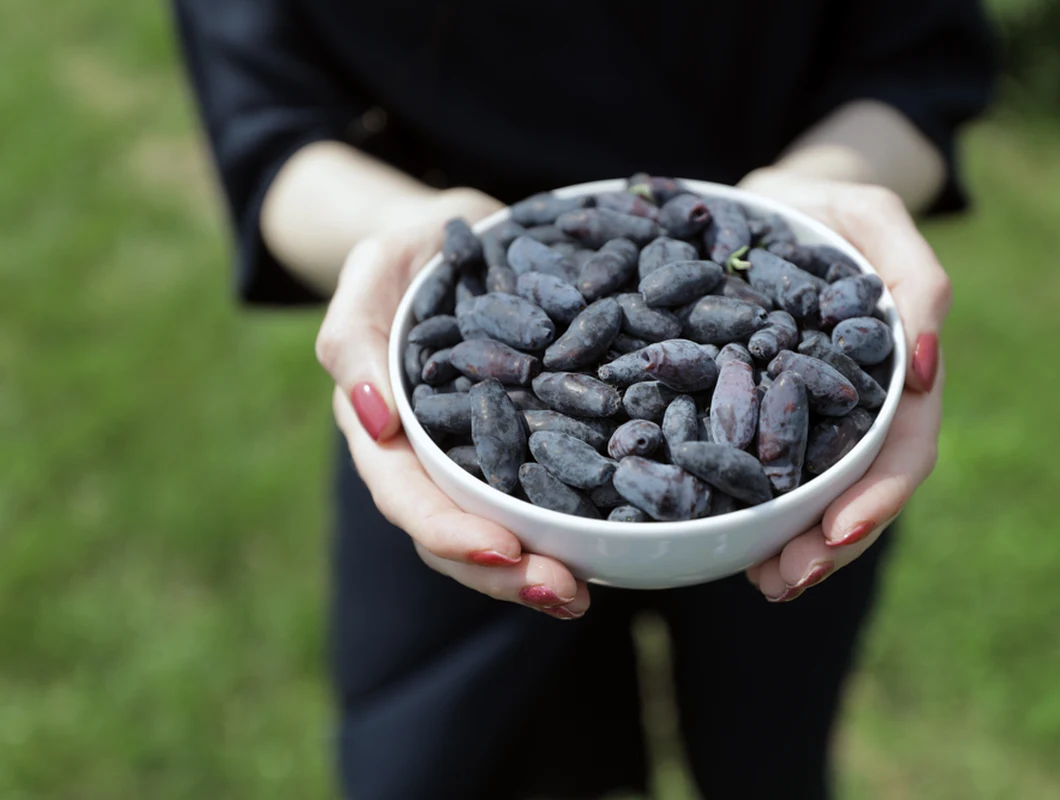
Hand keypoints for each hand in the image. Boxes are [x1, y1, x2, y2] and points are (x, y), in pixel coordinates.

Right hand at [316, 187, 590, 618]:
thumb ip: (354, 336)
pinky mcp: (525, 447)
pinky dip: (570, 528)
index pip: (406, 494)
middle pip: (452, 533)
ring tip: (582, 593)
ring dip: (536, 571)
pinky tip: (610, 550)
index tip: (506, 550)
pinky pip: (542, 497)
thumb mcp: (373, 268)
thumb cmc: (412, 249)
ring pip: (495, 531)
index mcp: (384, 424)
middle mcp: (428, 455)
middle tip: (563, 593)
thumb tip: (373, 422)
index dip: (449, 530)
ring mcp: (476, 458)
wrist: (463, 240)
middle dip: (503, 572)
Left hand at [738, 169, 949, 601]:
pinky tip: (735, 547)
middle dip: (830, 542)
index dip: (878, 495)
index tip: (835, 531)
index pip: (902, 446)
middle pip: (859, 489)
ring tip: (763, 581)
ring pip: (815, 495)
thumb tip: (927, 366)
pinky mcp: (762, 415)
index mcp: (892, 370)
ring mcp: (810, 416)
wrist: (764, 200)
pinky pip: (766, 472)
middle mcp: (857, 405)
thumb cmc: (823, 202)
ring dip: (797, 547)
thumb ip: (914, 276)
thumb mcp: (870, 212)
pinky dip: (756, 512)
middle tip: (785, 581)